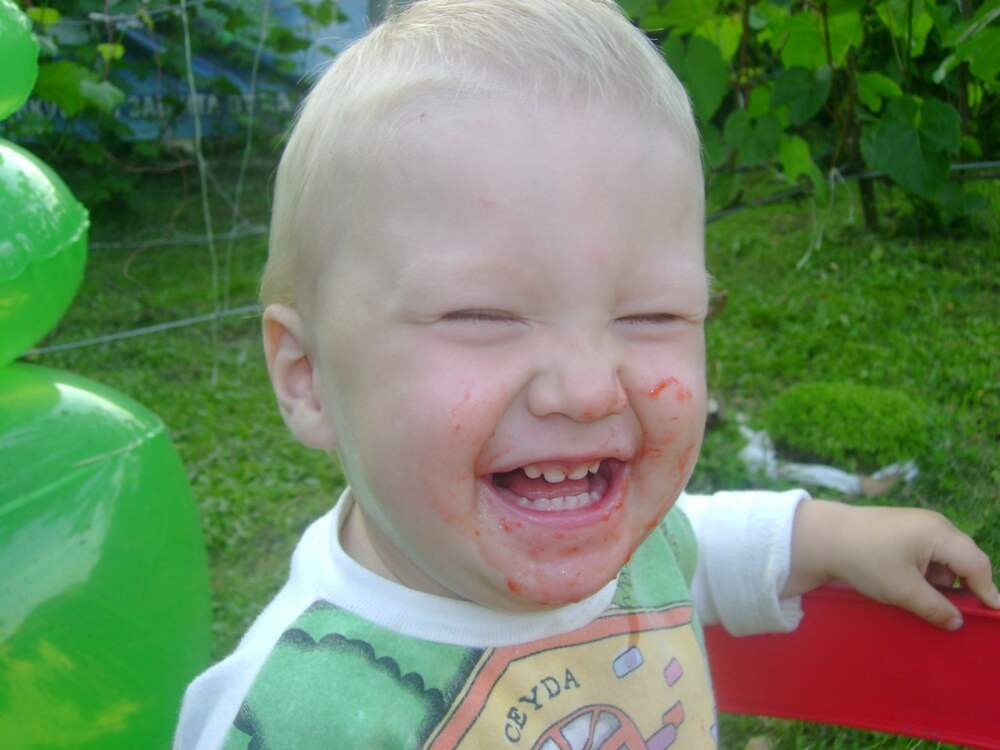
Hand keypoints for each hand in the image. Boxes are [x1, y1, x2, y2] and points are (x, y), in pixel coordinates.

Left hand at [784, 500, 999, 629]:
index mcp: (939, 534)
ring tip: (919, 599)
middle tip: (953, 613)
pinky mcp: (904, 528)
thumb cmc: (864, 559)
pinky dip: (925, 572)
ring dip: (941, 581)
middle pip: (965, 559)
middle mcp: (934, 524)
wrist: (823, 536)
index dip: (987, 592)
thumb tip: (957, 622)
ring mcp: (919, 524)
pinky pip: (928, 553)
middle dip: (963, 587)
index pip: (977, 565)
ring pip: (946, 558)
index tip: (993, 614)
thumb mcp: (902, 590)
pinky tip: (908, 585)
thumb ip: (935, 608)